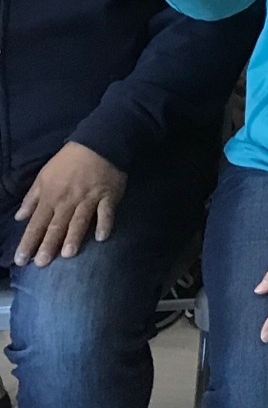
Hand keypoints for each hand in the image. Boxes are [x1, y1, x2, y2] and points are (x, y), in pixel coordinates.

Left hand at [13, 143, 125, 266]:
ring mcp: (89, 199)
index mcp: (51, 196)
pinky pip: (106, 212)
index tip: (20, 260)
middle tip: (41, 264)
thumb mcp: (44, 176)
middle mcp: (68, 201)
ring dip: (73, 237)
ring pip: (79, 221)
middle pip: (56, 226)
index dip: (28, 242)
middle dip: (48, 245)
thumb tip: (20, 217)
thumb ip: (32, 198)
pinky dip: (104, 224)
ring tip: (67, 254)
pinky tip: (101, 238)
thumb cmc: (69, 161)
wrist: (99, 143)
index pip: (36, 223)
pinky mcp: (108, 196)